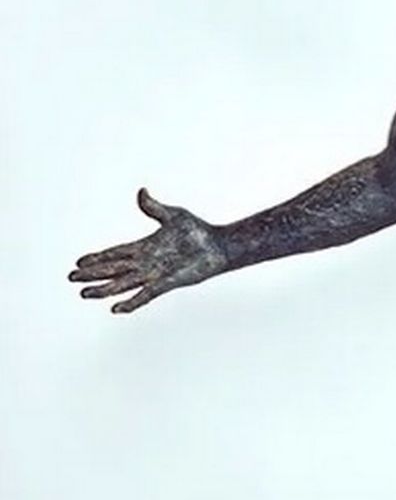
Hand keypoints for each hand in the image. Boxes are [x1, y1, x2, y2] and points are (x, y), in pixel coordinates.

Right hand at [69, 188, 226, 313]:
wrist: (219, 246)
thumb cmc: (198, 231)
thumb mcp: (173, 215)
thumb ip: (153, 207)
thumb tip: (141, 191)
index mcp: (145, 247)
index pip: (116, 253)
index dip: (98, 257)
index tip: (80, 261)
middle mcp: (146, 262)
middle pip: (113, 269)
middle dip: (92, 274)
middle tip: (72, 277)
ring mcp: (155, 274)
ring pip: (123, 284)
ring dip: (104, 289)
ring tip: (84, 294)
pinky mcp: (167, 283)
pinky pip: (145, 295)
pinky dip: (131, 302)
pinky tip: (116, 308)